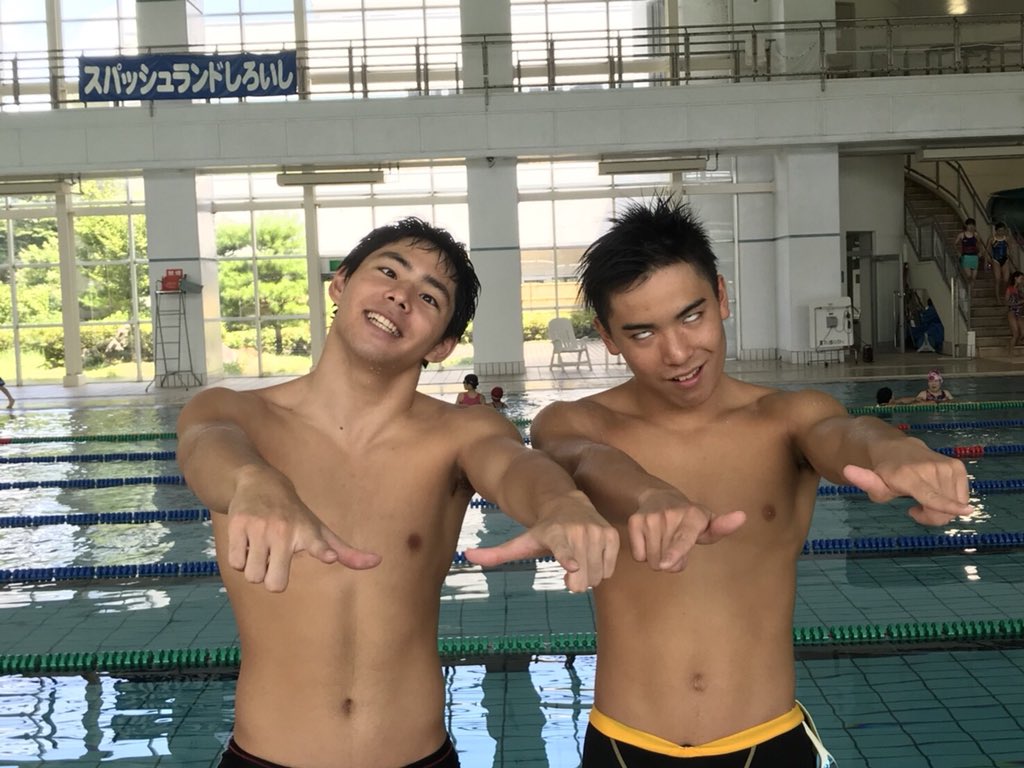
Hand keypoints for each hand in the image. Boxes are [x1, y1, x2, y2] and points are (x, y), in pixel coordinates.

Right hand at [227, 468, 380, 591]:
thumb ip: (347, 552)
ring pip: (252, 575)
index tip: (327, 556)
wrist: (259, 482)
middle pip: (273, 583)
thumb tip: (378, 562)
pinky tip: (248, 542)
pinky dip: (239, 558)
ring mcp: (259, 527)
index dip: (322, 550)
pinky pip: (235, 562)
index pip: (317, 543)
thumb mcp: (321, 530)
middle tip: (275, 561)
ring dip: (255, 569)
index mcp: (308, 531)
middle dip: (272, 579)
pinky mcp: (236, 525)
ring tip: (262, 549)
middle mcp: (284, 529)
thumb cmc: (296, 514)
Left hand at [463, 491, 618, 592]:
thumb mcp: (521, 542)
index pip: (562, 550)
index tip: (571, 566)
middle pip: (582, 577)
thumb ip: (495, 554)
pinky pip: (610, 569)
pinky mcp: (611, 535)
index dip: (567, 558)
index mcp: (554, 534)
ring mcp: (597, 532)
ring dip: (588, 577)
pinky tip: (590, 556)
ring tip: (578, 561)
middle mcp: (577, 531)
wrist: (568, 504)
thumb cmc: (542, 530)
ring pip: (598, 576)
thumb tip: (466, 555)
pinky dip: (601, 569)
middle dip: (576, 582)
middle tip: (568, 571)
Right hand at [628, 489, 745, 571]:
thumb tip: (742, 516)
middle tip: (676, 545)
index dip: (676, 552)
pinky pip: (638, 555)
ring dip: (658, 558)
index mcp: (692, 516)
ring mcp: (649, 518)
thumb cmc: (689, 518)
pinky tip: (651, 539)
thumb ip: (723, 527)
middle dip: (672, 561)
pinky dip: (644, 553)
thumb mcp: (708, 523)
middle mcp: (669, 515)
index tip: (667, 565)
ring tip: (664, 542)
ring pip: (651, 560)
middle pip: (666, 561)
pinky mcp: (634, 522)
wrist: (658, 496)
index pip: (683, 539)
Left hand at [843, 456, 972, 525]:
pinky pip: (962, 495)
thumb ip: (865, 482)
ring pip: (955, 504)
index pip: (931, 495)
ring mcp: (947, 466)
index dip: (948, 506)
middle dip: (931, 516)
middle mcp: (931, 469)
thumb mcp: (871, 482)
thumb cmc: (882, 472)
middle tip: (913, 509)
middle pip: (944, 510)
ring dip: (941, 508)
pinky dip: (951, 500)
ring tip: (923, 498)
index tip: (966, 511)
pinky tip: (935, 492)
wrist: (895, 447)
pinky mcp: (957, 466)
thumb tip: (848, 470)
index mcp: (909, 476)